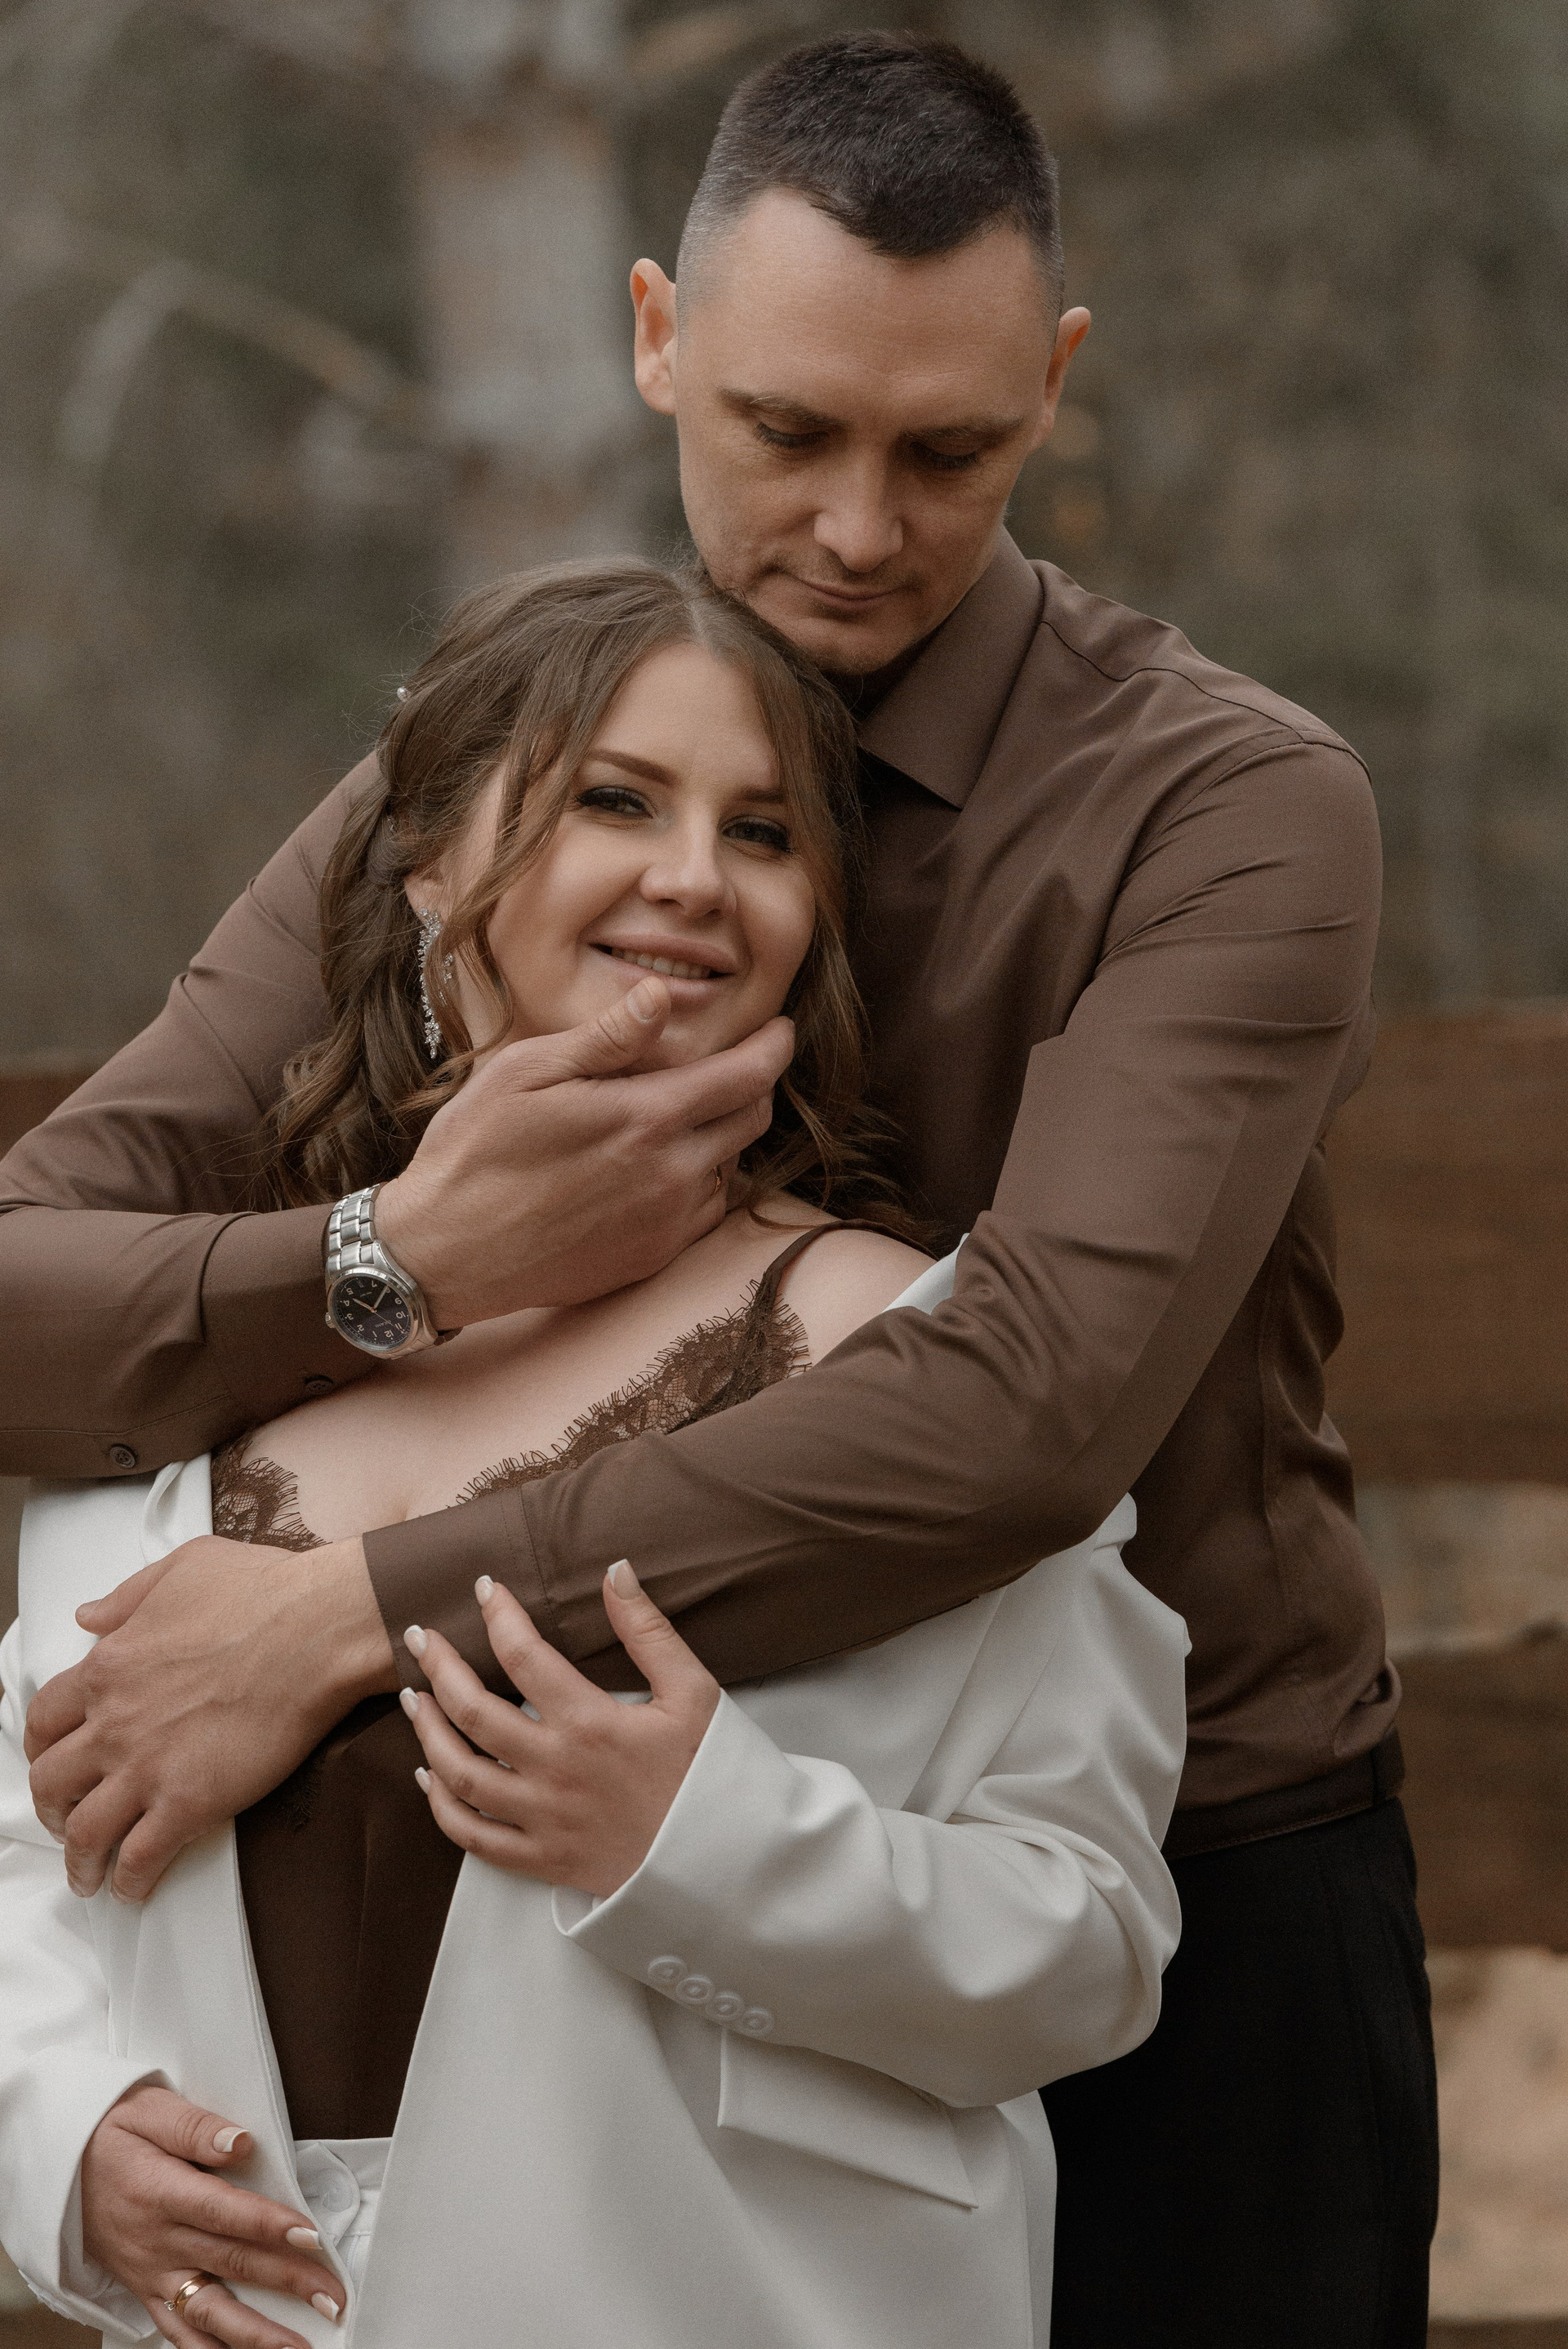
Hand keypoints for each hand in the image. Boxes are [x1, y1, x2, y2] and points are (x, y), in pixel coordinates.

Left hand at [24, 1534, 397, 1901]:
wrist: (318, 1629)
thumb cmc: (264, 1592)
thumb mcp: (183, 1567)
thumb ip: (127, 1596)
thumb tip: (89, 1615)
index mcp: (108, 1666)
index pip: (45, 1718)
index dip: (41, 1746)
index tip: (54, 1759)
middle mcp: (114, 1722)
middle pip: (51, 1782)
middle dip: (51, 1809)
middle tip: (66, 1820)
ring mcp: (147, 1766)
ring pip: (84, 1831)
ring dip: (79, 1860)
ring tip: (88, 1876)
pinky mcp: (189, 1802)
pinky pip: (139, 1858)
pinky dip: (128, 1882)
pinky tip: (133, 1889)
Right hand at [81, 2083, 342, 2345]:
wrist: (59, 2170)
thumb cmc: (109, 2135)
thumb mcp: (147, 2110)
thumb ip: (195, 2127)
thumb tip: (240, 2142)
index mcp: (160, 2192)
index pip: (223, 2213)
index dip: (268, 2225)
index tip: (310, 2236)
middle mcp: (158, 2241)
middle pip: (231, 2263)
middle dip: (286, 2283)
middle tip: (331, 2297)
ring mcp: (153, 2272)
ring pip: (208, 2312)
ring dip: (257, 2335)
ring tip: (299, 2347)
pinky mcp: (147, 2290)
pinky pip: (178, 2331)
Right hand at [374, 974, 791, 1327]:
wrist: (443, 1254)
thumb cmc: (474, 1152)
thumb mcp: (526, 1073)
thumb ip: (606, 1036)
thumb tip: (662, 994)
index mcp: (645, 1119)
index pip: (748, 1077)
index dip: (775, 1047)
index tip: (780, 1030)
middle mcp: (671, 1176)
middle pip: (752, 1121)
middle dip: (755, 1085)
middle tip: (734, 1064)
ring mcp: (665, 1224)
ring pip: (730, 1168)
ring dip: (720, 1137)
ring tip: (676, 1116)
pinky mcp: (651, 1259)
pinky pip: (703, 1213)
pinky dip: (698, 1183)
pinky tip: (656, 1168)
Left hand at [405, 1564, 718, 1896]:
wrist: (727, 1861)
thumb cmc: (711, 1773)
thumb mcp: (693, 1691)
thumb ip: (648, 1629)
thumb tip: (615, 1570)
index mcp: (590, 1722)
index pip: (523, 1654)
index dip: (498, 1614)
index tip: (485, 1589)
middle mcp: (555, 1769)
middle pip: (472, 1710)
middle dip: (438, 1667)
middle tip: (420, 1638)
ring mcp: (542, 1818)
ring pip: (458, 1772)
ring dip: (428, 1731)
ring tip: (414, 1697)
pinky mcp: (541, 1858)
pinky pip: (472, 1836)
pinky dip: (441, 1805)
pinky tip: (429, 1776)